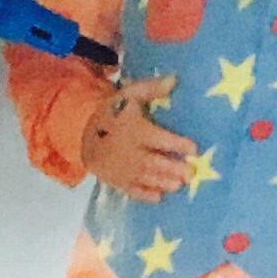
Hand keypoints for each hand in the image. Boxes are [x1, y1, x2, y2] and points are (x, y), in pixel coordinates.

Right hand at [80, 73, 195, 201]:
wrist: (83, 132)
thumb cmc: (113, 111)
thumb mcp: (130, 94)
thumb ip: (152, 88)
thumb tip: (175, 80)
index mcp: (134, 129)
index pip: (158, 138)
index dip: (176, 143)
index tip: (194, 148)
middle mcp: (129, 151)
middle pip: (153, 161)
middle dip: (172, 168)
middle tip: (190, 173)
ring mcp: (122, 169)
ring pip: (145, 177)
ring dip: (162, 181)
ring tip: (178, 185)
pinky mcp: (117, 180)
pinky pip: (131, 190)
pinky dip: (144, 194)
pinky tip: (158, 197)